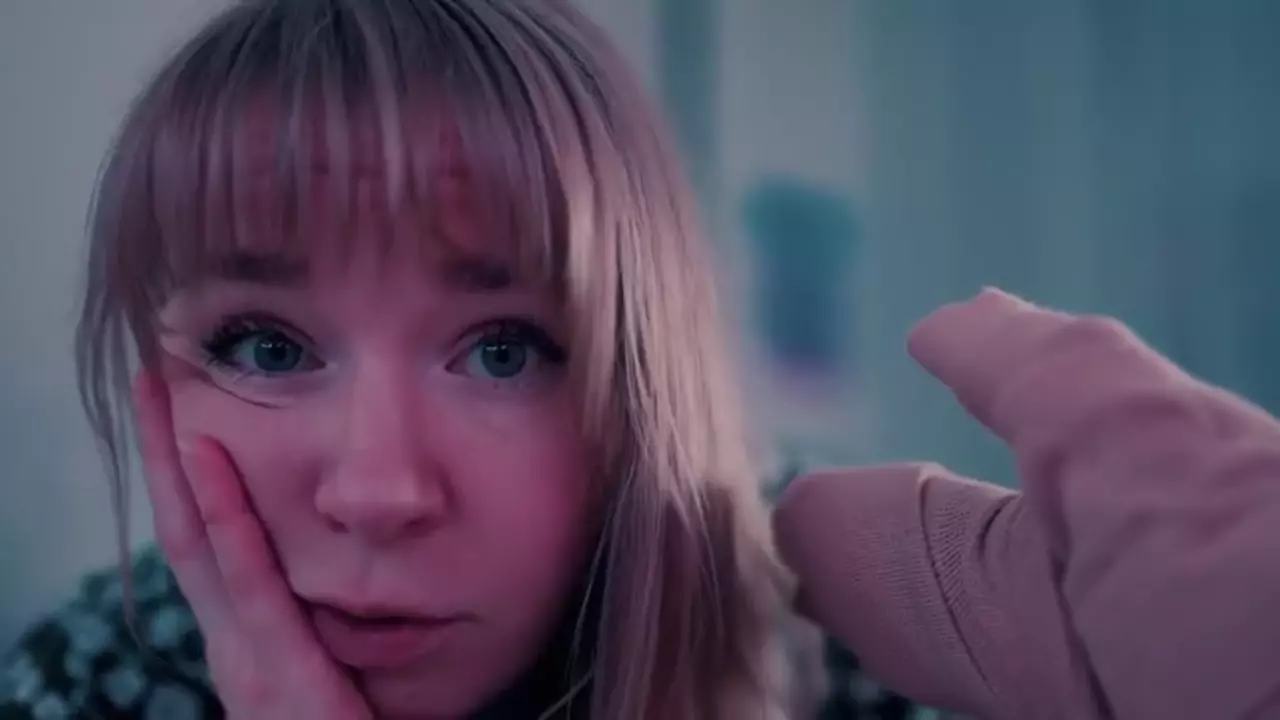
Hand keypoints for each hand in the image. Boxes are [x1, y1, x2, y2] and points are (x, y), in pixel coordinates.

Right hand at [135, 373, 372, 719]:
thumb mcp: (331, 669)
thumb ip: (326, 619)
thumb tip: (345, 559)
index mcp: (246, 638)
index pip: (205, 537)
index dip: (187, 471)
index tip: (182, 404)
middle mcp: (233, 645)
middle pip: (185, 528)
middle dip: (165, 450)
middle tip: (153, 374)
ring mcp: (248, 666)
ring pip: (203, 548)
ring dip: (182, 469)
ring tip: (166, 399)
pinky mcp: (283, 687)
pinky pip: (257, 595)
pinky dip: (233, 530)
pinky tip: (214, 472)